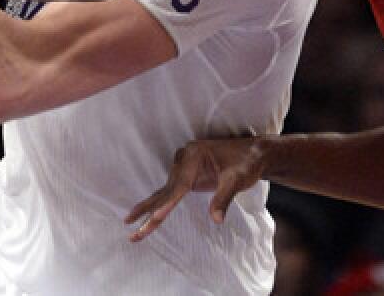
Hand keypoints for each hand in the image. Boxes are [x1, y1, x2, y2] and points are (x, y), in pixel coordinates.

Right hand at [125, 137, 264, 241]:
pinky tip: (144, 214)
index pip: (179, 185)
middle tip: (134, 230)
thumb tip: (216, 218)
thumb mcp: (237, 180)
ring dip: (148, 210)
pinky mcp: (186, 176)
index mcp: (194, 156)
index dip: (168, 204)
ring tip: (129, 224)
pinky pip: (169, 192)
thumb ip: (224, 198)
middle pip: (166, 191)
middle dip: (149, 212)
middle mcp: (184, 159)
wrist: (254, 154)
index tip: (156, 217)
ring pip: (163, 193)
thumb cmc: (246, 163)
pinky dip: (158, 205)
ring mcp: (183, 167)